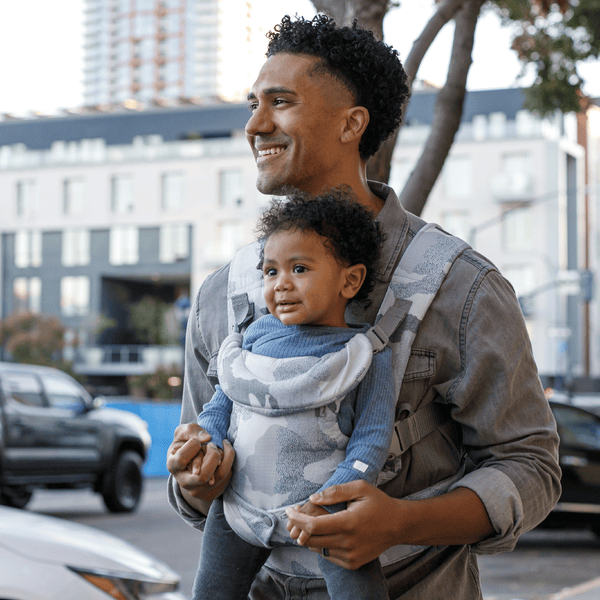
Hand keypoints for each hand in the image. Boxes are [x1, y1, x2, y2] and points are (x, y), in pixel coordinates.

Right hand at [166, 423, 234, 503]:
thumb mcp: (183, 432)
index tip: (196, 441)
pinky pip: (227, 474)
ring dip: (224, 456)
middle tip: (212, 444)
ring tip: (224, 443)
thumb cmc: (186, 442)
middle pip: (202, 476)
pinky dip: (229, 460)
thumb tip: (207, 438)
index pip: (182, 459)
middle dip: (213, 455)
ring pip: (219, 475)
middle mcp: (185, 482)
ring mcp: (200, 488)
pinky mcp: (214, 488)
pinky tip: (226, 451)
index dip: (192, 445)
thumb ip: (191, 430)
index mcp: (173, 466)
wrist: (192, 457)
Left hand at [285, 480, 399, 569]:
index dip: (296, 518)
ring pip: (317, 548)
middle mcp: (348, 543)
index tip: (289, 510)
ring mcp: (350, 556)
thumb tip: (312, 498)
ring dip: (308, 535)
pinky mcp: (352, 563)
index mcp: (349, 523)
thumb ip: (335, 492)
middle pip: (310, 539)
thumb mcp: (360, 488)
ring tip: (310, 520)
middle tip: (296, 513)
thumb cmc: (378, 503)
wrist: (398, 525)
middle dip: (298, 526)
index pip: (312, 526)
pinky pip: (327, 554)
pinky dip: (321, 543)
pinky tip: (325, 531)